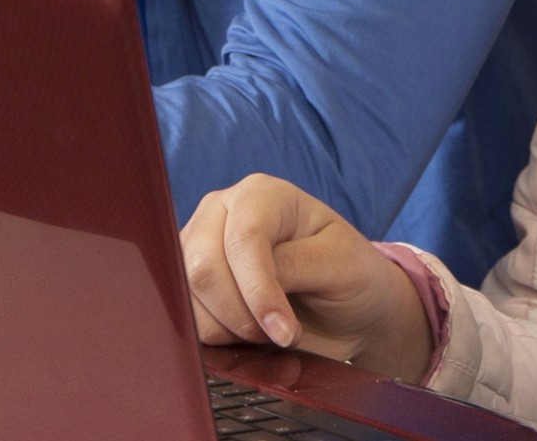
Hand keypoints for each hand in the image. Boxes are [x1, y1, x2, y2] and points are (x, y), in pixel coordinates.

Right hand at [179, 173, 433, 380]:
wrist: (347, 311)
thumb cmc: (349, 277)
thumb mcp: (341, 265)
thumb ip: (296, 267)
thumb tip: (253, 293)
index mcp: (261, 194)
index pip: (244, 238)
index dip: (258, 289)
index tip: (284, 332)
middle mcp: (221, 212)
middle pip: (204, 268)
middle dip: (242, 316)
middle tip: (281, 334)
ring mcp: (198, 247)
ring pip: (190, 297)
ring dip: (231, 331)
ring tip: (270, 334)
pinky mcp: (190, 284)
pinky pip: (188, 319)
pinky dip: (218, 341)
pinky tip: (250, 339)